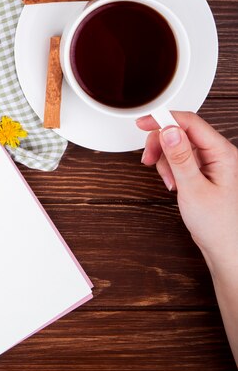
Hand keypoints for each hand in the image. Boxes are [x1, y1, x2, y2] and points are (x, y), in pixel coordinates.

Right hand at [136, 111, 237, 274]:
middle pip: (180, 132)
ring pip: (177, 146)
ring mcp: (210, 163)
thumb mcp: (193, 189)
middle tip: (149, 159)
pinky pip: (180, 159)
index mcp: (222, 153)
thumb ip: (180, 158)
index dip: (164, 119)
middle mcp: (217, 154)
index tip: (143, 123)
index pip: (190, 122)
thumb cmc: (219, 226)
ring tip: (168, 181)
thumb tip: (169, 130)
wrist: (226, 250)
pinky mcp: (202, 172)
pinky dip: (170, 169)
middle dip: (161, 144)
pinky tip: (172, 183)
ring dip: (165, 160)